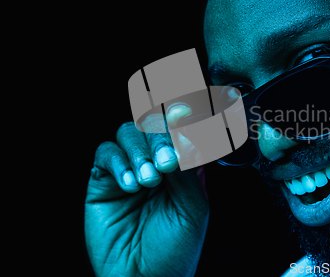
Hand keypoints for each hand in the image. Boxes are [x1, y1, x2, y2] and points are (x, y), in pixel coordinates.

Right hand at [85, 105, 208, 276]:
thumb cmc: (174, 249)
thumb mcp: (193, 208)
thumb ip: (189, 169)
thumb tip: (185, 132)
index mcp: (182, 167)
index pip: (179, 130)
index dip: (182, 120)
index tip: (187, 115)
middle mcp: (155, 164)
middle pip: (152, 125)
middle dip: (160, 138)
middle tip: (167, 163)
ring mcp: (128, 170)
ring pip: (128, 133)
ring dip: (139, 152)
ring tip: (148, 181)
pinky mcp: (102, 181)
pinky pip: (105, 154)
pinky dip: (118, 163)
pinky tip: (129, 185)